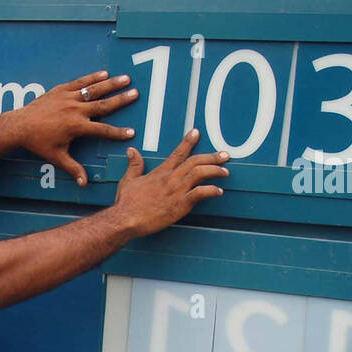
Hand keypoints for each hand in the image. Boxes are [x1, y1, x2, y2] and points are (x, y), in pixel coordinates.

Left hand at [8, 70, 138, 186]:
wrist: (20, 126)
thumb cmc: (38, 143)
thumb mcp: (57, 157)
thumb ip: (73, 169)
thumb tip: (84, 184)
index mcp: (76, 127)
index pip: (102, 130)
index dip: (118, 133)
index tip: (131, 133)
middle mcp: (75, 110)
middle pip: (103, 104)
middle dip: (121, 100)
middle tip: (136, 94)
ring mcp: (68, 98)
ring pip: (94, 90)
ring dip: (111, 84)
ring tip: (126, 78)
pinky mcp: (61, 90)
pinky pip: (80, 82)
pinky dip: (92, 77)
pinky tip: (104, 73)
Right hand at [112, 129, 228, 237]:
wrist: (126, 219)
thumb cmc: (126, 203)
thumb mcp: (128, 180)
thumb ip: (134, 165)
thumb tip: (132, 150)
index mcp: (160, 172)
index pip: (177, 153)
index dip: (188, 141)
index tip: (196, 133)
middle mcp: (171, 178)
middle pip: (195, 161)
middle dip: (212, 157)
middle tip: (224, 155)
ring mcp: (176, 190)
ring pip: (200, 173)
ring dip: (215, 171)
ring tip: (225, 171)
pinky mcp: (180, 204)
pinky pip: (200, 194)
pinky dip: (211, 191)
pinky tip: (219, 191)